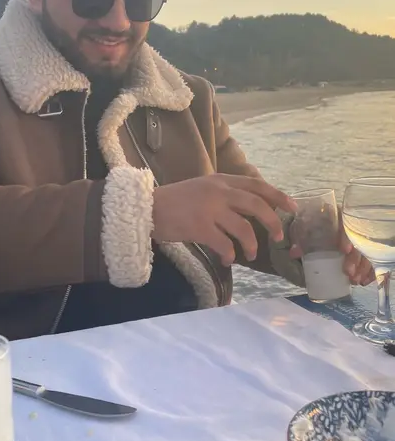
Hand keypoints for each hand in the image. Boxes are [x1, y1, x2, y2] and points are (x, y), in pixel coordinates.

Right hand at [152, 174, 296, 265]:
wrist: (148, 208)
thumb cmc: (176, 200)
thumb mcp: (203, 188)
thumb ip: (225, 194)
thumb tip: (252, 209)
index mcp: (221, 180)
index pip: (256, 185)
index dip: (277, 196)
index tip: (292, 207)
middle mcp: (218, 191)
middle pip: (256, 205)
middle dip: (273, 222)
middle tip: (279, 237)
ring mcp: (209, 208)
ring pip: (243, 227)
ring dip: (251, 244)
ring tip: (250, 254)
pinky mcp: (199, 226)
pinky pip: (224, 244)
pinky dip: (230, 254)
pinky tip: (228, 259)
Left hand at [289, 215, 374, 286]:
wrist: (308, 233)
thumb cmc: (306, 229)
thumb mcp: (300, 233)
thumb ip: (298, 241)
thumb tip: (295, 253)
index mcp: (335, 217)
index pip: (344, 224)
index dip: (346, 237)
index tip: (345, 250)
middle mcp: (349, 226)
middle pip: (358, 240)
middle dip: (355, 257)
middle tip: (348, 272)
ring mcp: (357, 238)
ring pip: (366, 251)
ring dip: (362, 267)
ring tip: (355, 280)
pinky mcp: (361, 251)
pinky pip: (369, 260)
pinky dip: (368, 271)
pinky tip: (364, 281)